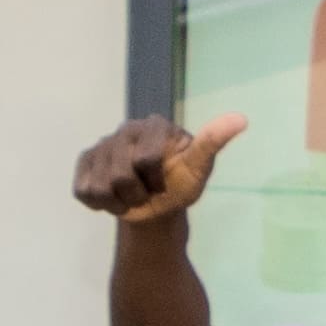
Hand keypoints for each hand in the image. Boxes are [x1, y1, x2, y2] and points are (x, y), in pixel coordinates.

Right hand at [74, 108, 244, 220]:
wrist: (157, 206)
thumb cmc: (181, 183)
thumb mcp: (200, 167)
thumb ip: (213, 142)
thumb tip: (241, 119)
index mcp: (155, 125)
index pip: (146, 159)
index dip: (156, 181)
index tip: (165, 182)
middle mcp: (126, 129)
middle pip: (121, 176)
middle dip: (137, 195)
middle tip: (147, 192)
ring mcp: (102, 145)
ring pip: (101, 186)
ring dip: (119, 202)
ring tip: (132, 195)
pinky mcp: (84, 163)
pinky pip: (84, 191)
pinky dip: (100, 204)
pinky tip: (113, 197)